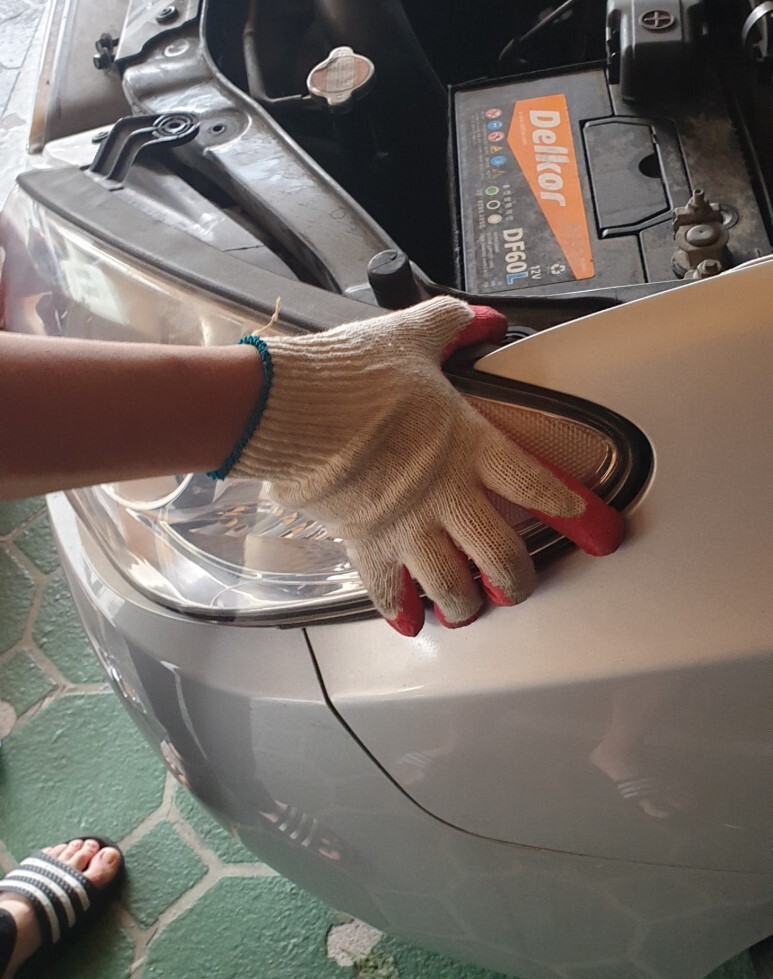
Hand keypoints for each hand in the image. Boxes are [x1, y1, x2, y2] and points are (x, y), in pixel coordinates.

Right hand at [229, 297, 623, 634]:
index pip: (537, 483)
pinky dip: (400, 610)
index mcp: (468, 445)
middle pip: (503, 555)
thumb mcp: (412, 337)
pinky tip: (409, 622)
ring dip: (465, 604)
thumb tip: (481, 317)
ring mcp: (408, 526)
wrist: (290, 407)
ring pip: (453, 586)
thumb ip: (452, 326)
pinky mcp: (367, 543)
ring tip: (468, 609)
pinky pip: (388, 591)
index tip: (595, 527)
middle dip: (517, 578)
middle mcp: (447, 495)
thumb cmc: (351, 374)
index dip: (572, 507)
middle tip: (517, 583)